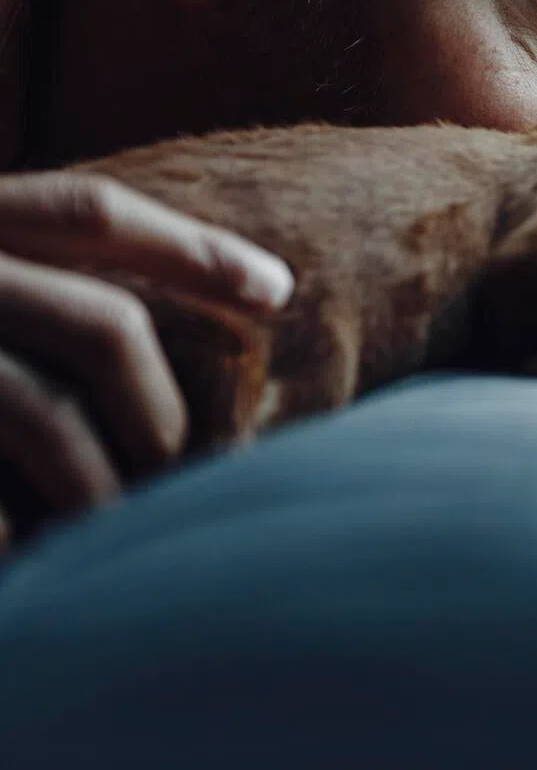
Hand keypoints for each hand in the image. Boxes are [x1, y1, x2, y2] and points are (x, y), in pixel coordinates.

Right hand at [0, 171, 292, 545]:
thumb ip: (34, 286)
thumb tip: (184, 322)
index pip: (88, 211)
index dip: (190, 249)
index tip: (279, 291)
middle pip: (101, 326)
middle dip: (162, 410)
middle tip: (184, 473)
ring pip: (45, 415)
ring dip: (101, 485)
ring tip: (122, 530)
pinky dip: (23, 529)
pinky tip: (41, 557)